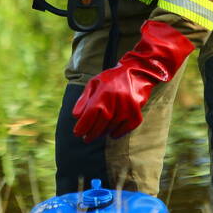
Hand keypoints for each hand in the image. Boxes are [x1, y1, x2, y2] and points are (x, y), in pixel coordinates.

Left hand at [72, 20, 193, 141]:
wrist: (137, 73)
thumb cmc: (112, 78)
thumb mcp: (94, 83)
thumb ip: (84, 99)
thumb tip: (75, 116)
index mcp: (102, 95)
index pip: (88, 117)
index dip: (81, 127)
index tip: (77, 133)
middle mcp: (114, 104)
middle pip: (99, 126)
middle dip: (91, 134)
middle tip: (86, 138)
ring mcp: (126, 111)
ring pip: (110, 129)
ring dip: (103, 133)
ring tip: (98, 133)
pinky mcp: (136, 116)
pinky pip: (124, 130)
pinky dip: (116, 133)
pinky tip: (112, 132)